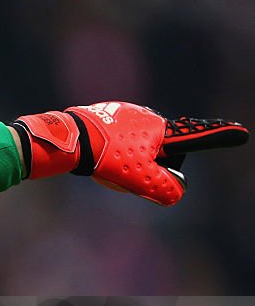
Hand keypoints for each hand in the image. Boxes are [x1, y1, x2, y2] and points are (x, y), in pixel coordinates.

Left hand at [11, 102, 248, 204]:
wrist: (68, 138)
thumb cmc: (107, 157)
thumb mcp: (140, 179)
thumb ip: (164, 188)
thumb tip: (177, 193)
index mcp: (161, 129)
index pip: (197, 135)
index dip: (220, 135)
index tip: (241, 132)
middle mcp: (148, 115)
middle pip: (160, 149)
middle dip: (150, 164)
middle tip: (128, 174)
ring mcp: (126, 112)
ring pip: (136, 144)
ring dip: (127, 158)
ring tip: (107, 165)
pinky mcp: (106, 113)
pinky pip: (116, 137)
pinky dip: (110, 149)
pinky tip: (96, 156)